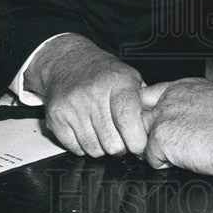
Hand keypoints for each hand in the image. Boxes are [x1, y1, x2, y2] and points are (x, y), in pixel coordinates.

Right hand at [25, 34, 146, 157]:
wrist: (68, 62)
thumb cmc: (104, 74)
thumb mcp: (130, 78)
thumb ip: (144, 102)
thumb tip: (156, 129)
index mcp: (118, 82)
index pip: (128, 119)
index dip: (136, 140)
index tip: (140, 146)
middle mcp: (93, 93)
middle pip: (112, 142)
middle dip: (121, 147)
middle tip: (121, 139)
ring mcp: (72, 106)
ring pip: (94, 149)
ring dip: (102, 148)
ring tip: (104, 132)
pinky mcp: (55, 117)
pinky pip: (75, 148)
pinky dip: (84, 146)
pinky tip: (88, 131)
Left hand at [140, 78, 212, 175]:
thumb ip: (192, 102)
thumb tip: (189, 116)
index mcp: (181, 87)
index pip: (149, 95)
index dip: (151, 112)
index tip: (160, 124)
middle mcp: (168, 99)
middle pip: (141, 115)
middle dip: (150, 132)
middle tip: (168, 143)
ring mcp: (162, 118)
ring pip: (142, 136)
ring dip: (155, 148)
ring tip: (176, 153)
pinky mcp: (161, 139)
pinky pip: (150, 157)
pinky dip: (163, 164)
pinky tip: (182, 160)